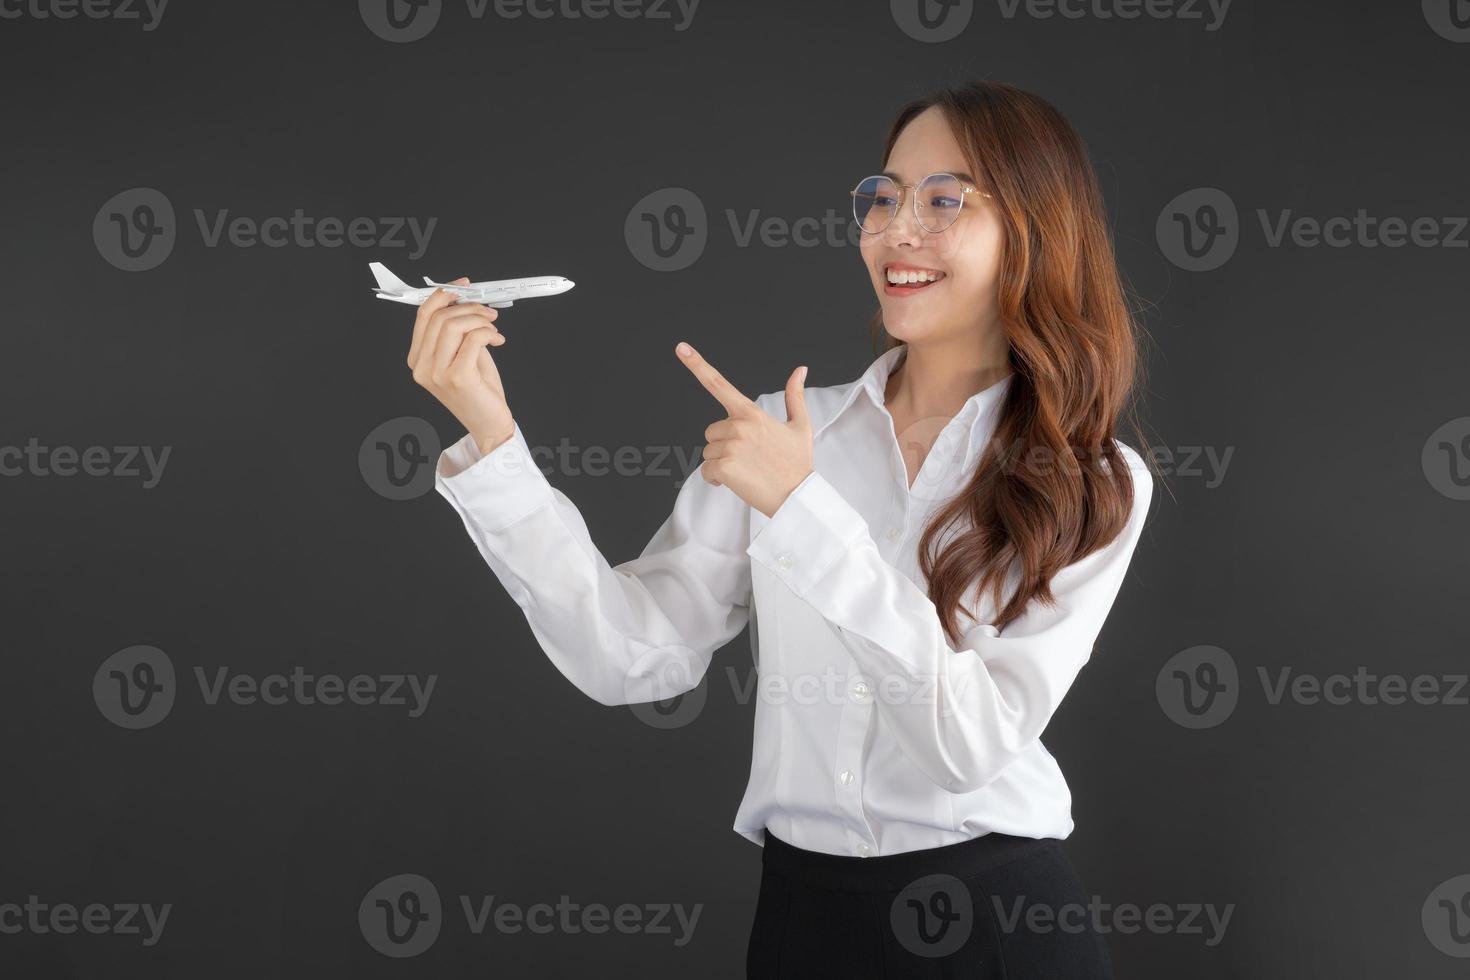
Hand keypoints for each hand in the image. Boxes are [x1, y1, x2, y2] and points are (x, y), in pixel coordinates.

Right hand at [407, 279, 515, 454]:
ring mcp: (437, 373)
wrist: (488, 423)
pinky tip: (498, 340)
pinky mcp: (457, 377)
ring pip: (454, 324)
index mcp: (418, 359)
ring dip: (480, 319)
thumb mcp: (461, 354)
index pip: (423, 315)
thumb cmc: (477, 390)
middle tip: (488, 313)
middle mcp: (422, 367)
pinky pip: (473, 338)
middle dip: (468, 307)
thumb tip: (464, 299)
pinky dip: (489, 333)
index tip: (464, 286)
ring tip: (493, 328)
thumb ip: (456, 331)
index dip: (443, 295)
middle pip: (440, 317)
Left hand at [677, 341, 813, 517]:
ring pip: (709, 452)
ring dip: (721, 462)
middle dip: (724, 444)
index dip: (698, 365)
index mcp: (751, 413)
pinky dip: (716, 479)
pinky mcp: (724, 467)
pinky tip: (737, 482)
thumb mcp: (800, 425)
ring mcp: (730, 447)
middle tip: (749, 457)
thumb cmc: (797, 462)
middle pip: (711, 431)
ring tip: (746, 470)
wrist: (797, 497)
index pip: (719, 384)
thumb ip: (794, 395)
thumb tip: (800, 370)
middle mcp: (738, 426)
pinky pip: (706, 471)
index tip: (681, 348)